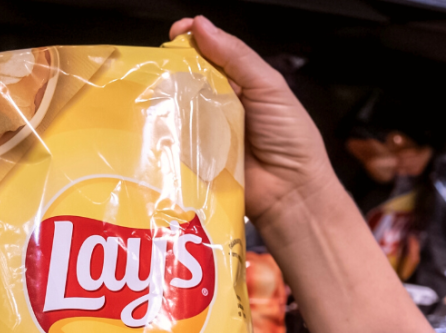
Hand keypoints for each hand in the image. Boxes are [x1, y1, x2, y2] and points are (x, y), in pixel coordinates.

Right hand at [169, 15, 332, 222]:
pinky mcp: (194, 162)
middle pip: (187, 81)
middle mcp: (219, 107)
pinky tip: (158, 129)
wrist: (291, 193)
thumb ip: (237, 57)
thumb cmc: (290, 139)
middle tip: (157, 66)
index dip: (192, 41)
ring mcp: (205, 134)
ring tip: (154, 96)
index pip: (210, 55)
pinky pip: (175, 144)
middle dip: (171, 70)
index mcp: (240, 84)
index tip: (175, 33)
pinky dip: (166, 136)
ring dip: (166, 104)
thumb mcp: (269, 87)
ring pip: (177, 111)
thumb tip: (201, 26)